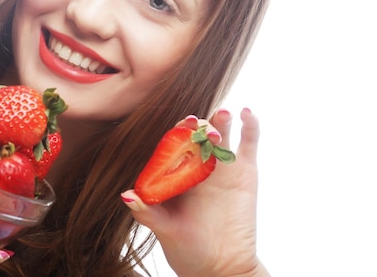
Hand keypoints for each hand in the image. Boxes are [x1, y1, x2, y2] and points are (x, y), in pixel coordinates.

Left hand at [121, 108, 268, 276]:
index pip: (173, 144)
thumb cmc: (186, 248)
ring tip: (221, 115)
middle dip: (196, 126)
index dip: (175, 133)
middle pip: (197, 135)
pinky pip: (249, 143)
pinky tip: (248, 113)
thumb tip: (126, 195)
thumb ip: (146, 212)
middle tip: (195, 123)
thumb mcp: (164, 229)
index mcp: (175, 173)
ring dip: (220, 121)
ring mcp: (222, 166)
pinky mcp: (246, 172)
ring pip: (222, 133)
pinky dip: (250, 127)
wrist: (221, 267)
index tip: (178, 127)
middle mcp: (198, 164)